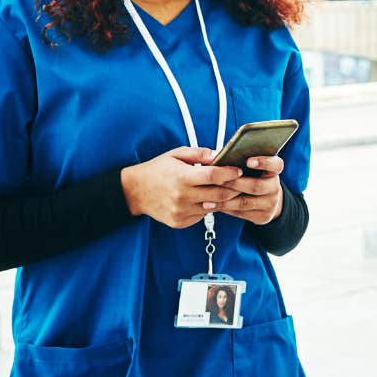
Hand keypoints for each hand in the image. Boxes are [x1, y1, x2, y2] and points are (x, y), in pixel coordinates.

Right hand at [120, 146, 242, 228]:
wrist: (135, 191)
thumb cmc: (157, 169)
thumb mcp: (175, 154)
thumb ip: (198, 153)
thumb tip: (217, 154)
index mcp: (182, 177)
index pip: (213, 175)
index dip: (229, 173)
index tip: (238, 170)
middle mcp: (183, 196)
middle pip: (218, 194)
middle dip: (233, 188)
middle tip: (241, 183)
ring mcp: (181, 211)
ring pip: (212, 207)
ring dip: (223, 200)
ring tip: (230, 191)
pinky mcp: (180, 222)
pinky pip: (201, 215)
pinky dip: (208, 207)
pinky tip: (208, 199)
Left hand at [213, 155, 283, 225]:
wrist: (268, 200)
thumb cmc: (255, 177)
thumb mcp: (255, 167)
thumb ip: (242, 161)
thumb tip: (220, 157)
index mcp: (273, 171)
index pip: (275, 165)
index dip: (263, 162)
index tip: (248, 161)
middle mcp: (274, 188)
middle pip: (256, 186)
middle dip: (235, 183)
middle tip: (218, 179)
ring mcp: (270, 204)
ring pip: (245, 202)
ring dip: (225, 199)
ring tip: (209, 196)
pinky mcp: (262, 217)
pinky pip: (240, 213)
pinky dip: (225, 208)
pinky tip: (212, 205)